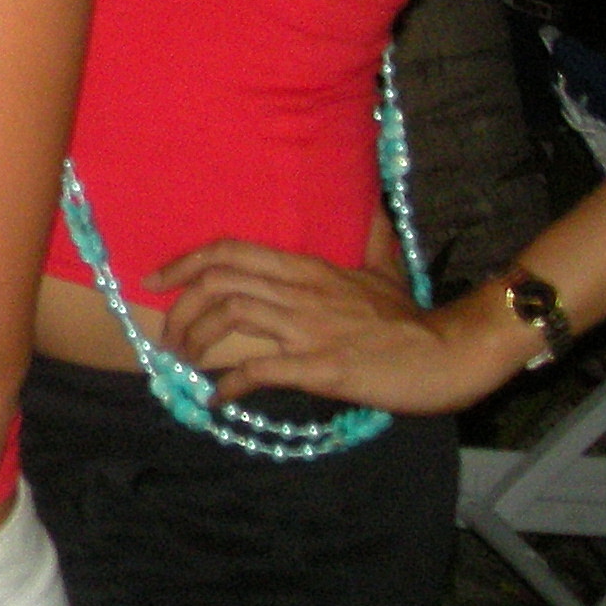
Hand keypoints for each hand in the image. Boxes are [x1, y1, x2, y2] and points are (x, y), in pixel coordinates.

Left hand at [156, 240, 521, 415]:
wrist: (450, 353)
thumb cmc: (413, 317)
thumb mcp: (385, 268)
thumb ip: (370, 238)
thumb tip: (371, 207)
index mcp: (308, 268)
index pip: (231, 251)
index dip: (185, 262)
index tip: (155, 280)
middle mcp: (301, 292)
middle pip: (219, 282)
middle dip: (180, 307)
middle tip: (166, 335)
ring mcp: (309, 328)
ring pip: (231, 317)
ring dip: (196, 340)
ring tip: (184, 362)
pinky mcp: (320, 367)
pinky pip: (261, 369)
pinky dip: (230, 383)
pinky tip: (217, 397)